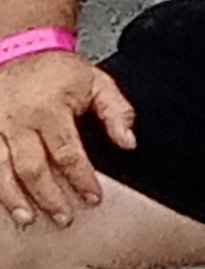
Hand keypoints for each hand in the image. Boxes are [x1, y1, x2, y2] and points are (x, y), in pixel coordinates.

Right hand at [0, 51, 126, 227]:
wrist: (20, 49)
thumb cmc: (59, 71)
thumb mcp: (97, 82)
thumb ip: (117, 111)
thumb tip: (129, 142)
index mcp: (49, 110)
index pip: (68, 154)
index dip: (81, 180)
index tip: (93, 199)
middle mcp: (17, 121)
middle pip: (31, 168)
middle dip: (48, 197)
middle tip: (64, 219)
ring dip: (12, 198)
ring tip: (26, 219)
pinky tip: (0, 200)